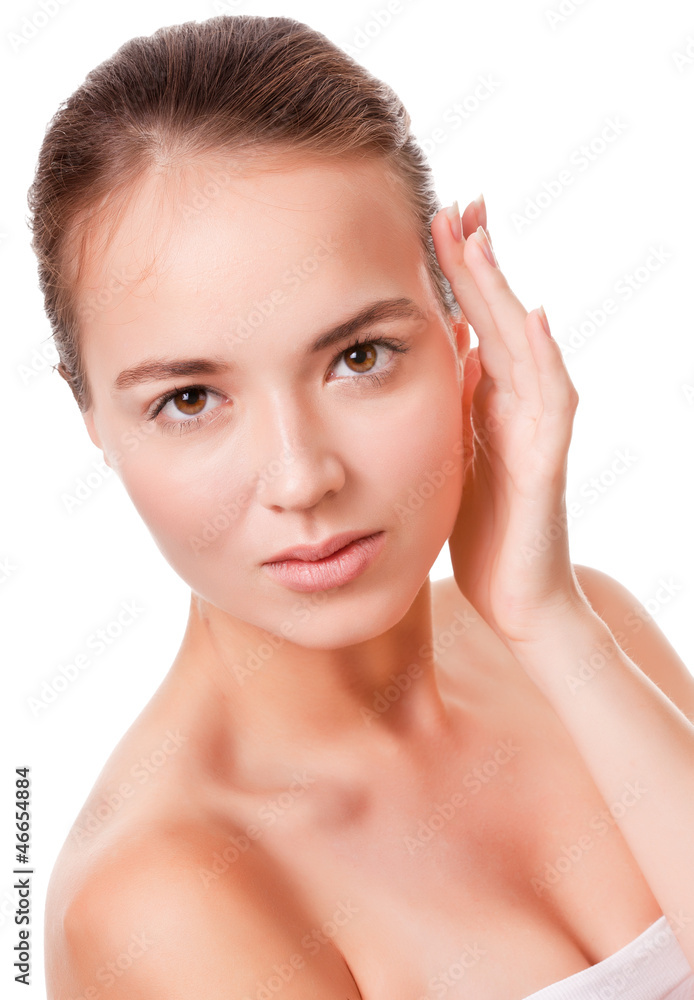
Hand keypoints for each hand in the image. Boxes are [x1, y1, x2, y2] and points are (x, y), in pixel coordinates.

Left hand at [430, 195, 587, 646]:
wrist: (514, 597)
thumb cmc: (481, 531)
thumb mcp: (451, 455)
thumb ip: (452, 406)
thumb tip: (439, 352)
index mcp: (489, 402)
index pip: (476, 324)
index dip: (460, 274)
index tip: (437, 222)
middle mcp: (518, 406)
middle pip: (501, 321)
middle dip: (479, 263)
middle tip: (459, 205)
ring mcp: (537, 431)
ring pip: (524, 348)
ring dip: (503, 295)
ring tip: (482, 243)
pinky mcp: (546, 465)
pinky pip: (551, 405)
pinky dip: (544, 361)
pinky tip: (534, 322)